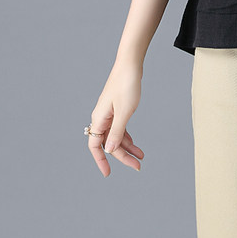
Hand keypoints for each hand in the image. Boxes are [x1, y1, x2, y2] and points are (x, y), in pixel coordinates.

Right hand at [87, 62, 144, 176]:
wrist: (130, 65)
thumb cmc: (126, 85)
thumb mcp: (124, 112)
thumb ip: (116, 132)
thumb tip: (109, 150)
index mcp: (99, 119)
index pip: (95, 146)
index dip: (101, 160)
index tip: (108, 173)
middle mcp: (102, 118)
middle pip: (109, 143)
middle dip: (122, 156)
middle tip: (138, 166)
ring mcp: (109, 114)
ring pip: (116, 137)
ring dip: (127, 148)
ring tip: (141, 157)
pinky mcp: (117, 109)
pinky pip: (120, 128)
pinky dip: (128, 137)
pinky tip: (136, 145)